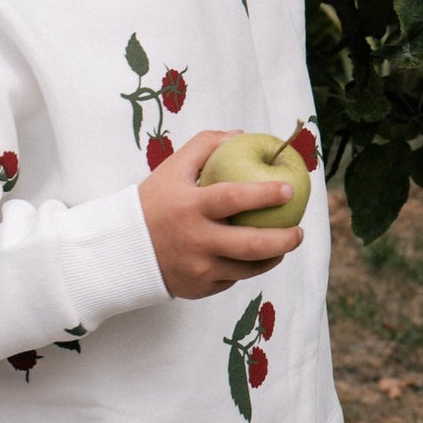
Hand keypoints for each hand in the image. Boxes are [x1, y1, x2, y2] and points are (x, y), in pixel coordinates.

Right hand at [138, 130, 304, 299]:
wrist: (123, 248)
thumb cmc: (153, 202)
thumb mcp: (173, 168)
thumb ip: (205, 145)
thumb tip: (242, 135)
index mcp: (191, 207)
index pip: (234, 198)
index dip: (265, 194)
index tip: (289, 189)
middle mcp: (196, 240)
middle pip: (252, 245)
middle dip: (285, 239)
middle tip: (299, 230)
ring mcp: (199, 268)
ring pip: (250, 268)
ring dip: (274, 257)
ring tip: (285, 245)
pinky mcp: (200, 288)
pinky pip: (234, 279)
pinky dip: (247, 268)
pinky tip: (255, 257)